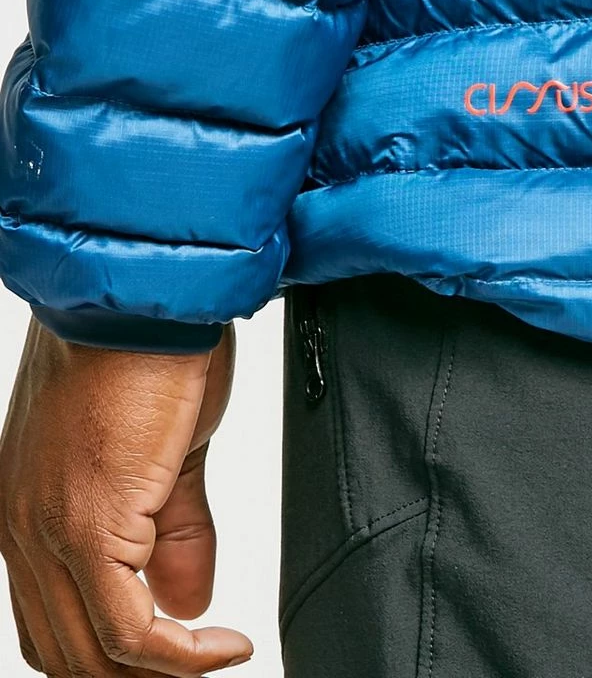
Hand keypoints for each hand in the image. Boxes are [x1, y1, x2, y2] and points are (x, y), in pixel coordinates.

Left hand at [0, 319, 252, 675]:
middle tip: (200, 666)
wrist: (147, 300)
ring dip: (163, 673)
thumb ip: (173, 532)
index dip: (122, 656)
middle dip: (141, 675)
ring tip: (217, 659)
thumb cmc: (147, 352)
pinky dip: (180, 656)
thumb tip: (188, 601)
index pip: (59, 622)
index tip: (184, 652)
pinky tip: (221, 646)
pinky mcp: (88, 525)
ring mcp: (47, 531)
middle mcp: (22, 530)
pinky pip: (130, 631)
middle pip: (69, 654)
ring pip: (92, 655)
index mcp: (31, 510)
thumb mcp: (166, 456)